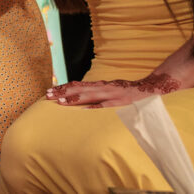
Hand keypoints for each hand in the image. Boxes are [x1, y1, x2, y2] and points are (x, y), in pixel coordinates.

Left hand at [45, 73, 180, 108]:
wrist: (146, 89)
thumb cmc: (123, 90)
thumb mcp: (106, 88)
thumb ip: (94, 92)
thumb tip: (78, 96)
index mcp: (97, 84)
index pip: (75, 85)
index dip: (62, 88)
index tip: (48, 91)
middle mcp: (101, 87)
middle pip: (78, 89)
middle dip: (62, 93)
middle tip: (48, 95)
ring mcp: (109, 94)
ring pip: (89, 96)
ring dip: (74, 99)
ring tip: (61, 102)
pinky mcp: (118, 102)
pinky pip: (105, 105)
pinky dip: (95, 106)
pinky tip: (85, 109)